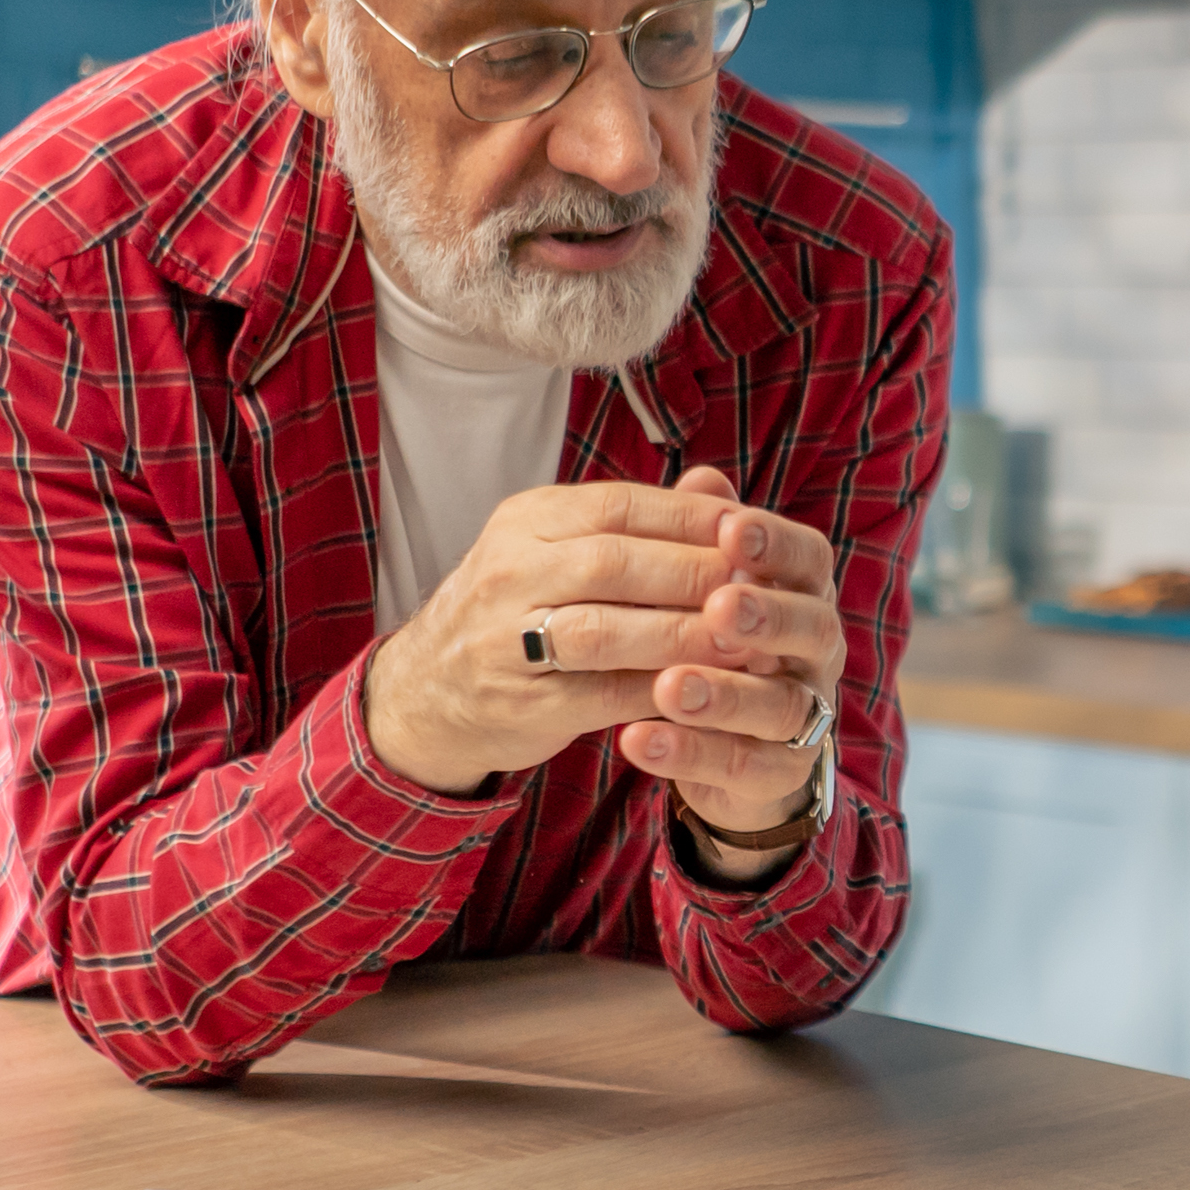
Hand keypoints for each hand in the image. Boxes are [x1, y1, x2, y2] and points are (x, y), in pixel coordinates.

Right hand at [363, 466, 843, 819]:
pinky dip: (659, 694)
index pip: (620, 505)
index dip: (692, 519)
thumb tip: (723, 487)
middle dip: (696, 575)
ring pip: (606, 630)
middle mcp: (509, 571)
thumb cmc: (520, 613)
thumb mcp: (563, 553)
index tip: (755, 531)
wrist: (427, 693)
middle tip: (762, 590)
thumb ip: (640, 524)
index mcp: (527, 522)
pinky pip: (600, 696)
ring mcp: (506, 639)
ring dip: (684, 637)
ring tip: (748, 644)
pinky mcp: (520, 702)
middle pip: (615, 562)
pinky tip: (707, 693)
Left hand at [608, 470, 849, 849]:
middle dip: (766, 617)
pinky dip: (688, 753)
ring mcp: (804, 719)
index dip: (776, 543)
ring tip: (668, 686)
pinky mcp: (776, 773)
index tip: (732, 528)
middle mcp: (817, 655)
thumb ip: (703, 540)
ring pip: (779, 706)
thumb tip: (702, 478)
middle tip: (719, 607)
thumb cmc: (714, 645)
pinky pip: (740, 766)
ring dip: (724, 694)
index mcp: (803, 595)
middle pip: (812, 630)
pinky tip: (635, 738)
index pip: (809, 559)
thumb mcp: (705, 589)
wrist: (725, 745)